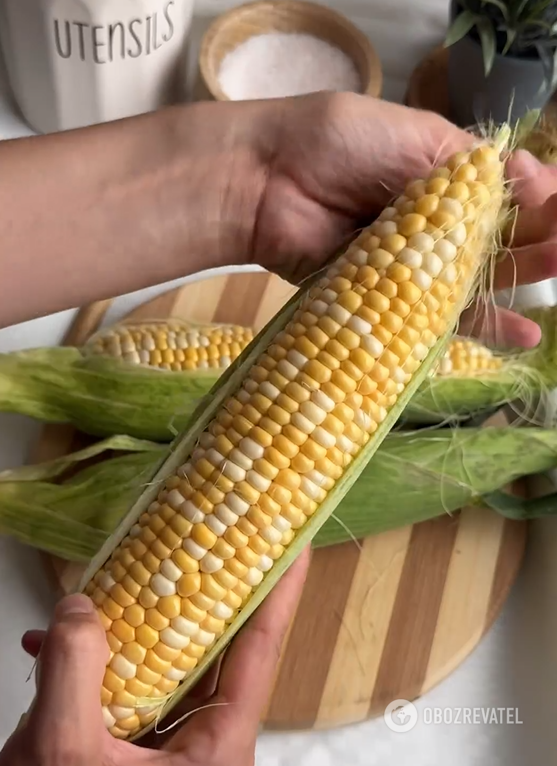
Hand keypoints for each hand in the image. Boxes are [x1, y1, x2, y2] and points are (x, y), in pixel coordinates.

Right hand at [0, 548, 309, 765]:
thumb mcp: (67, 754)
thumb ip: (74, 672)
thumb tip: (78, 608)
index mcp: (217, 749)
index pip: (260, 650)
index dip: (280, 592)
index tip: (295, 545)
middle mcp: (203, 744)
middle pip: (214, 649)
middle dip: (199, 593)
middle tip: (204, 542)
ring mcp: (170, 749)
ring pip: (166, 666)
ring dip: (133, 629)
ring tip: (111, 590)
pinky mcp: (137, 751)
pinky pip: (130, 691)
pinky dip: (97, 668)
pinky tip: (56, 651)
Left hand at [246, 93, 556, 347]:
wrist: (266, 183)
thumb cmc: (336, 144)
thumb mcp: (412, 135)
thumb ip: (467, 164)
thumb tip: (531, 174)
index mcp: (437, 176)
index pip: (501, 192)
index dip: (535, 198)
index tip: (553, 201)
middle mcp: (427, 223)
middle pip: (494, 238)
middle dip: (536, 244)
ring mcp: (406, 265)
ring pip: (472, 279)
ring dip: (517, 282)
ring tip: (554, 287)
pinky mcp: (384, 300)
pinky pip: (436, 317)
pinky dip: (479, 325)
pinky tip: (522, 335)